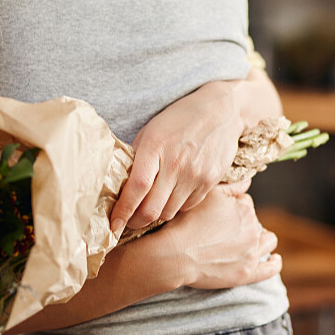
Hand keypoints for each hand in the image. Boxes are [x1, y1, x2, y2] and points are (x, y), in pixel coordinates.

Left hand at [111, 80, 243, 232]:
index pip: (136, 188)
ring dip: (156, 214)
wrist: (221, 111)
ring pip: (168, 212)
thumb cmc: (180, 118)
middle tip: (128, 221)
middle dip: (135, 221)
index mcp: (155, 146)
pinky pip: (187, 206)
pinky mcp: (210, 181)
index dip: (122, 210)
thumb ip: (136, 157)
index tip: (113, 224)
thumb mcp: (151, 130)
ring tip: (150, 206)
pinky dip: (175, 206)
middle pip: (151, 209)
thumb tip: (119, 186)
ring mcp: (195, 174)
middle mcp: (176, 163)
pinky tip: (172, 195)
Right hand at [151, 180, 281, 289]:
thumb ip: (231, 187)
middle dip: (245, 223)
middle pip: (255, 222)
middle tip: (225, 229)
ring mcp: (251, 253)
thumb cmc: (186, 222)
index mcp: (244, 209)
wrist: (175, 254)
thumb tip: (248, 181)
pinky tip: (273, 259)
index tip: (221, 214)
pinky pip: (270, 268)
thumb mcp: (207, 195)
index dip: (234, 206)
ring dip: (262, 239)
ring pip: (268, 241)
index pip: (246, 203)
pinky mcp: (247, 273)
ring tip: (250, 241)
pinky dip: (274, 263)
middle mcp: (252, 230)